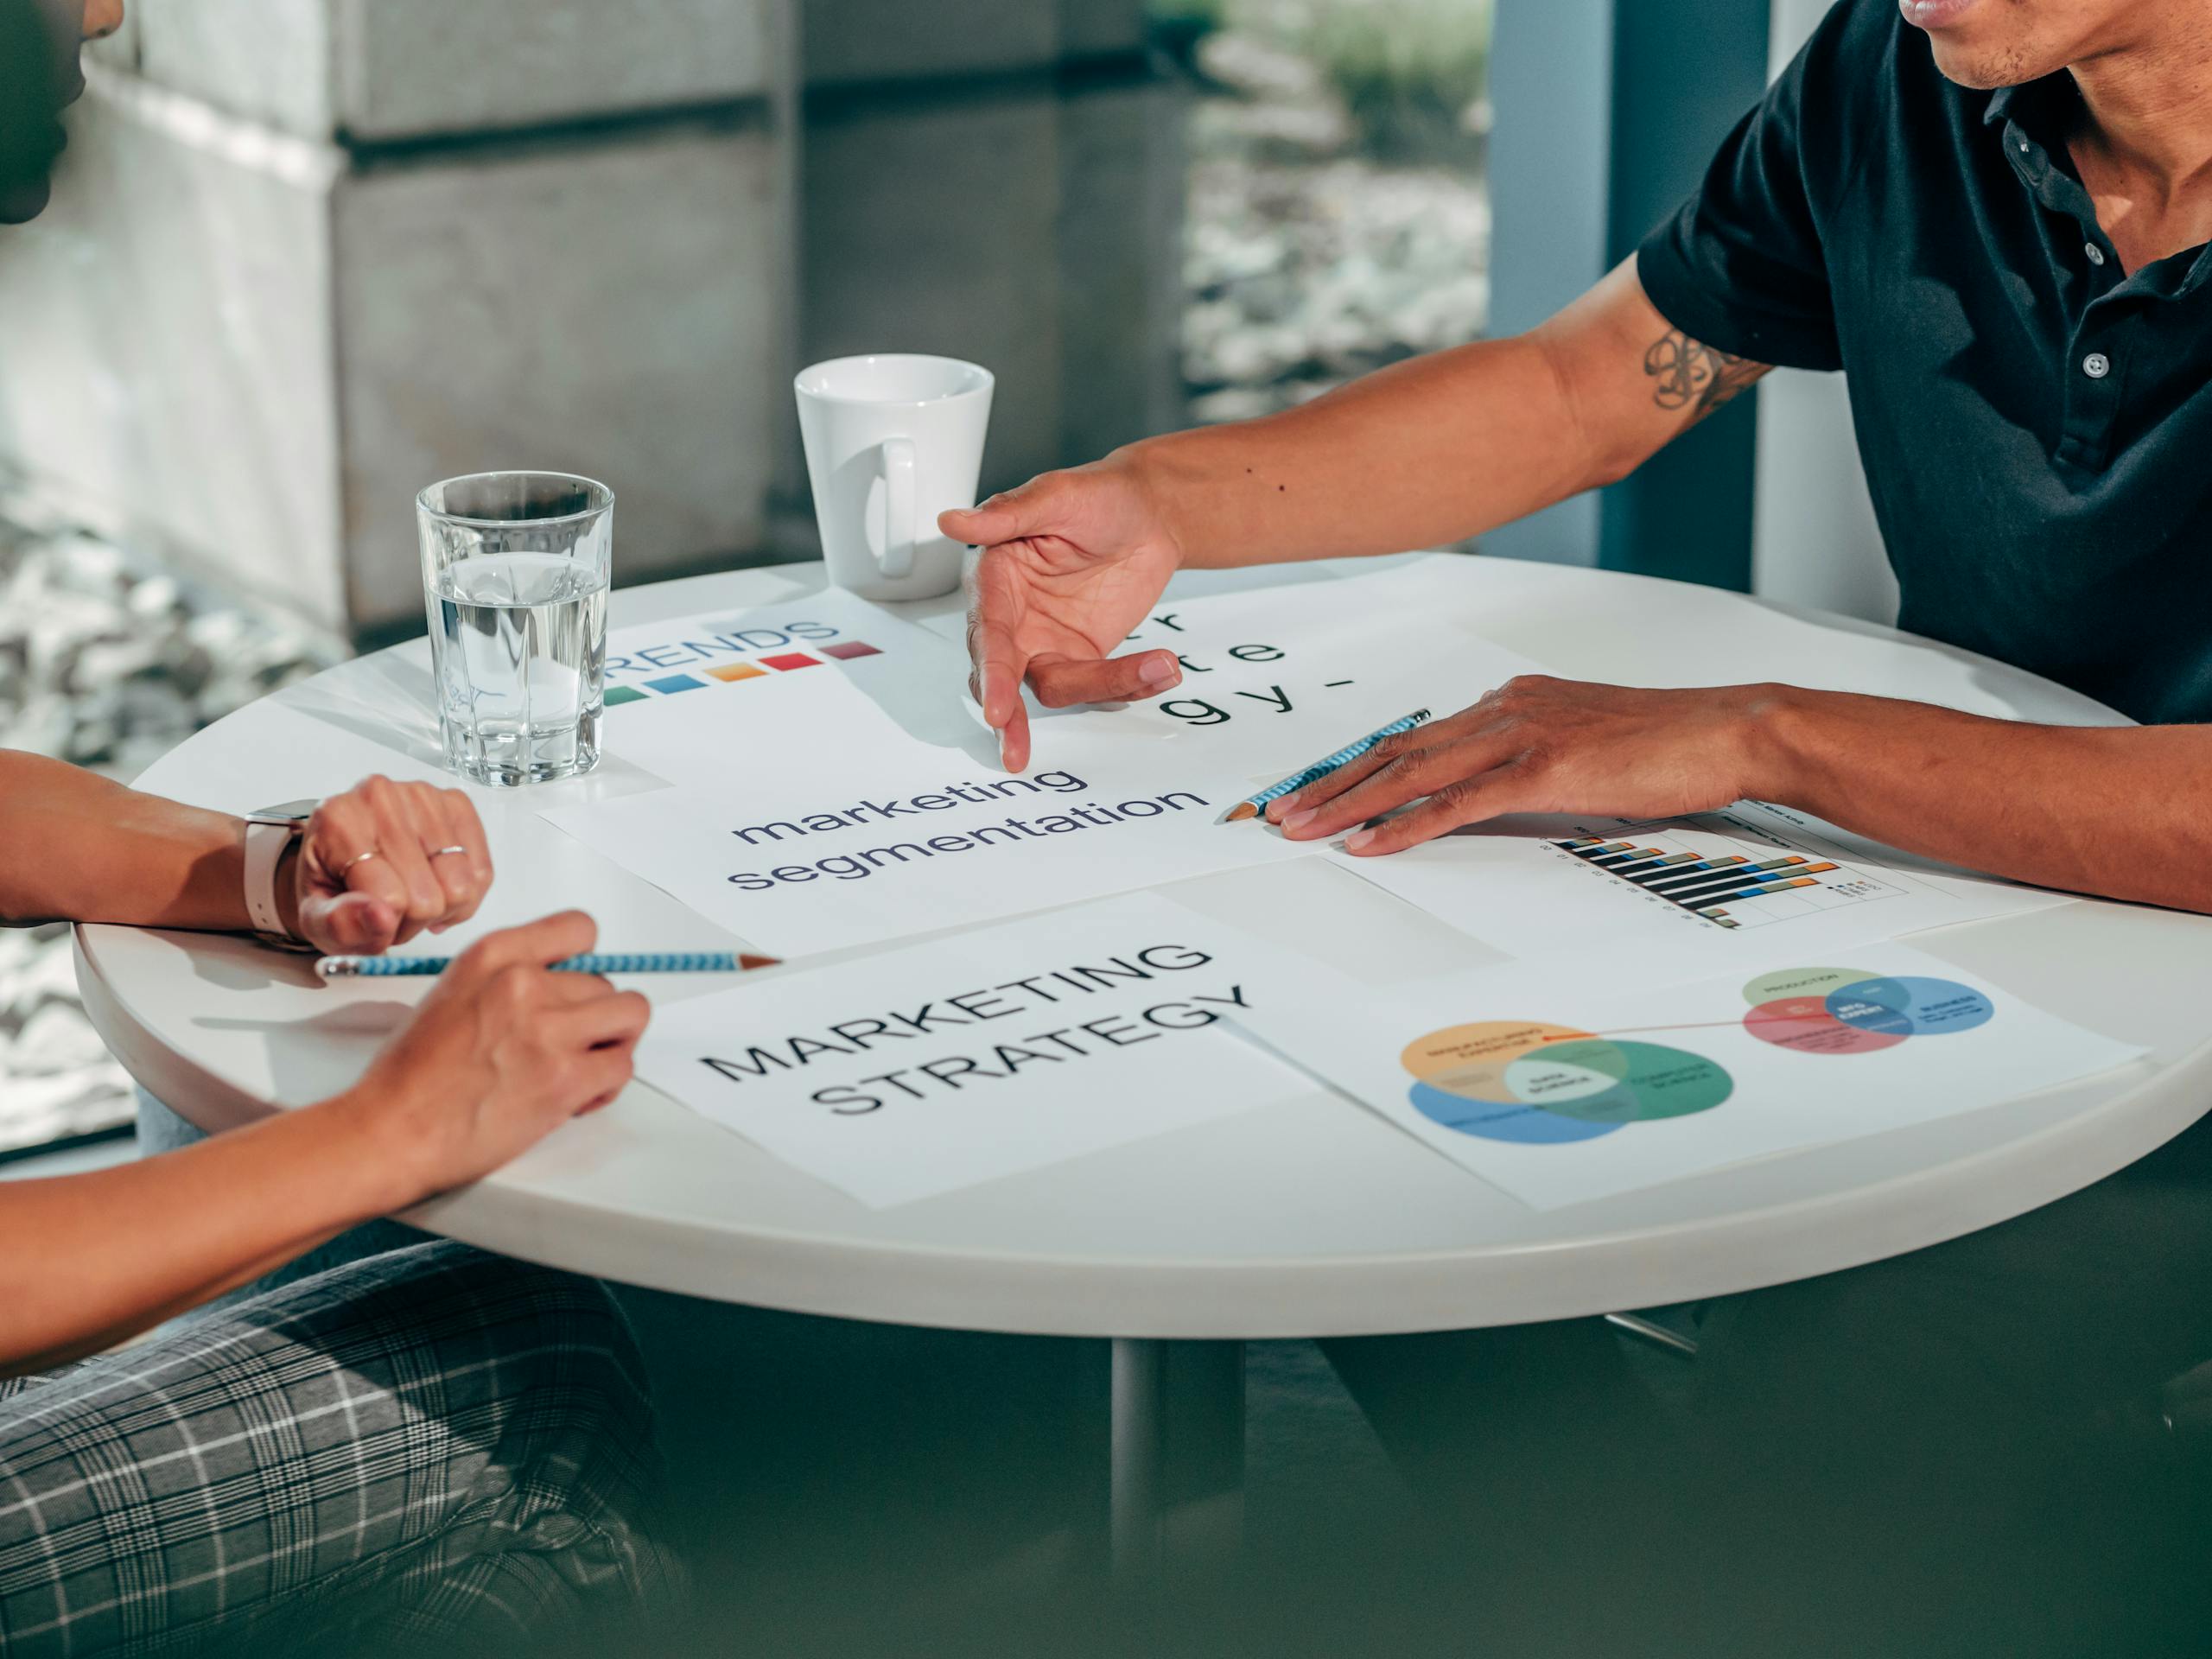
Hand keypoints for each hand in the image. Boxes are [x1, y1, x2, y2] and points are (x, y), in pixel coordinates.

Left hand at [287, 775, 492, 953]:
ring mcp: (423, 796)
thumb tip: (381, 916)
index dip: (389, 926)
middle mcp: (381, 798)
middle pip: (430, 897)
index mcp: (339, 821)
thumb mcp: (316, 919)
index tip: (373, 920)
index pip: (391, 898)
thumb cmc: (332, 883)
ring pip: (463, 886)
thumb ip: (341, 924)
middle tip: (393, 911)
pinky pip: (482, 871)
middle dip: (415, 919)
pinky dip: (466, 893)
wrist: (343, 855)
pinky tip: (439, 887)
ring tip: (414, 899)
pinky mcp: (456, 803)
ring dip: (443, 908)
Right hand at [339, 911, 648, 1202]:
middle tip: (571, 1047)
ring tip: (582, 1068)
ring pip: (631, 1016)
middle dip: (595, 1018)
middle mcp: (524, 983)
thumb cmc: (411, 1077)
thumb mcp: (454, 994)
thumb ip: (510, 981)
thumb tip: (560, 986)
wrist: (390, 1133)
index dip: (587, 962)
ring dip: (613, 1045)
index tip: (579, 987)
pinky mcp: (565, 1077)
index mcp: (494, 956)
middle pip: (606, 982)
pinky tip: (576, 1098)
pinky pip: (623, 1066)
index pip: (579, 929)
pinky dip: (608, 1085)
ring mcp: (547, 1030)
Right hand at [939, 456, 1187, 771]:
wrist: (1150, 512)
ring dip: (1106, 687)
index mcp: (997, 581)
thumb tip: (953, 520)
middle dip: (1009, 717)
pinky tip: (1161, 668)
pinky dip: (1131, 684)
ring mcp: (1048, 643)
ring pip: (1057, 688)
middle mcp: (1015, 620)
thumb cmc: (1097, 497)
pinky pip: (1100, 685)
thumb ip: (1006, 515)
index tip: (995, 709)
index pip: (988, 635)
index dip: (991, 673)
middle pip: (1003, 678)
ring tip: (1161, 666)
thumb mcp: (1055, 496)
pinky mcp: (1085, 656)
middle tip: (1015, 751)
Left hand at [1271, 676, 1781, 853]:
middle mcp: (1507, 708)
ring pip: (1414, 771)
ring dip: (1350, 803)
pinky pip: (1457, 802)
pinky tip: (1371, 842)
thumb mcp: (1582, 746)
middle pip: (1399, 750)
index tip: (1315, 788)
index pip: (1418, 736)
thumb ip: (1529, 758)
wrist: (1728, 730)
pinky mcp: (1544, 768)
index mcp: (1513, 701)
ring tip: (1304, 829)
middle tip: (1281, 812)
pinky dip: (1406, 824)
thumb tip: (1488, 787)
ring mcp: (1523, 734)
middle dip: (1332, 783)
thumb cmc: (1667, 744)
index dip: (1359, 764)